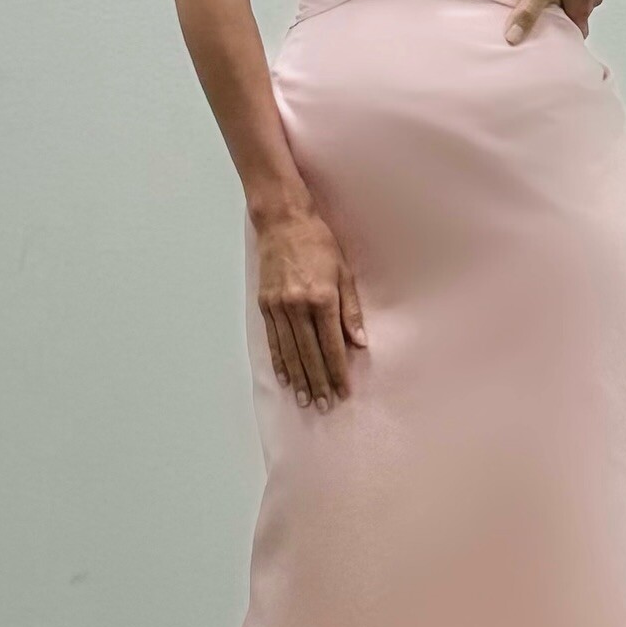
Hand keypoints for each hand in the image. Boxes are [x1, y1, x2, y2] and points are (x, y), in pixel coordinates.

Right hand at [255, 206, 366, 410]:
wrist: (283, 221)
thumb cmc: (319, 243)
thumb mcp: (344, 273)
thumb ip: (351, 310)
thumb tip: (360, 343)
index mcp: (322, 298)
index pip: (332, 346)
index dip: (338, 372)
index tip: (343, 392)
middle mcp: (298, 306)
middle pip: (309, 354)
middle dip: (318, 382)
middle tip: (324, 406)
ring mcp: (278, 307)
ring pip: (290, 352)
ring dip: (299, 379)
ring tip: (305, 399)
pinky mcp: (265, 305)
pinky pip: (273, 340)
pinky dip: (279, 362)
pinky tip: (286, 378)